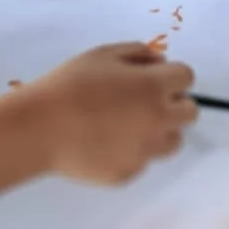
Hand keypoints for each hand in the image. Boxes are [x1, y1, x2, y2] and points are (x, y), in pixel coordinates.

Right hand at [13, 43, 197, 184]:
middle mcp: (158, 120)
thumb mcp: (103, 55)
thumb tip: (159, 64)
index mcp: (154, 87)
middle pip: (189, 113)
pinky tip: (104, 144)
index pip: (186, 78)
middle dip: (173, 104)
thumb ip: (138, 54)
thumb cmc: (69, 85)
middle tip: (143, 102)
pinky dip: (131, 152)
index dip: (171, 77)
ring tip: (126, 125)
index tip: (153, 79)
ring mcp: (145, 151)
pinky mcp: (129, 173)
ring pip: (173, 141)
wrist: (38, 128)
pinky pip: (142, 161)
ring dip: (159, 131)